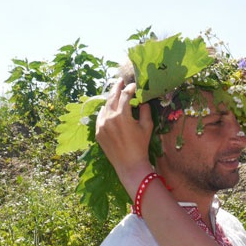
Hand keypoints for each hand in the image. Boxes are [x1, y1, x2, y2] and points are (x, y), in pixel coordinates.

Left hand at [96, 79, 153, 195]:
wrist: (129, 165)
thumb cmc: (141, 146)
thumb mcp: (147, 127)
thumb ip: (145, 111)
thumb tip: (142, 101)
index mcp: (122, 116)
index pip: (125, 95)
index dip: (130, 89)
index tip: (134, 86)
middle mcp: (109, 118)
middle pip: (112, 97)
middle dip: (117, 87)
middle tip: (120, 80)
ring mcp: (101, 125)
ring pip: (105, 106)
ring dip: (110, 98)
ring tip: (115, 93)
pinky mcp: (98, 132)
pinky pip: (100, 117)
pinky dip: (105, 110)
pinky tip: (109, 108)